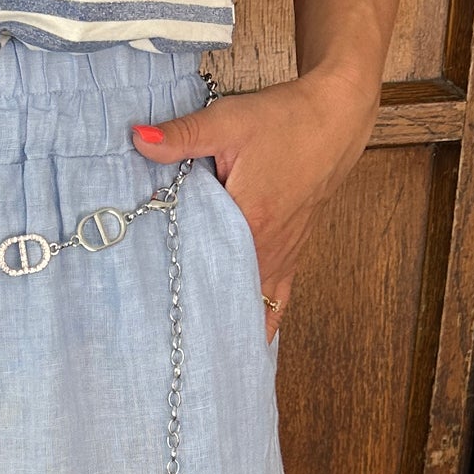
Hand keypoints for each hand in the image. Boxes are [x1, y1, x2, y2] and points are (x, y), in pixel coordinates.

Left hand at [132, 64, 378, 332]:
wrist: (336, 117)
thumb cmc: (284, 119)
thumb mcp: (227, 121)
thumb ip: (182, 136)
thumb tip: (137, 138)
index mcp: (250, 221)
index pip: (205, 265)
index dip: (177, 287)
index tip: (151, 315)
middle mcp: (269, 247)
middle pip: (228, 292)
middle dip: (199, 316)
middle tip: (166, 349)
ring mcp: (283, 253)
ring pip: (253, 301)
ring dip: (229, 322)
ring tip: (202, 356)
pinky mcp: (293, 250)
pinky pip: (278, 297)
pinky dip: (264, 320)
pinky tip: (253, 345)